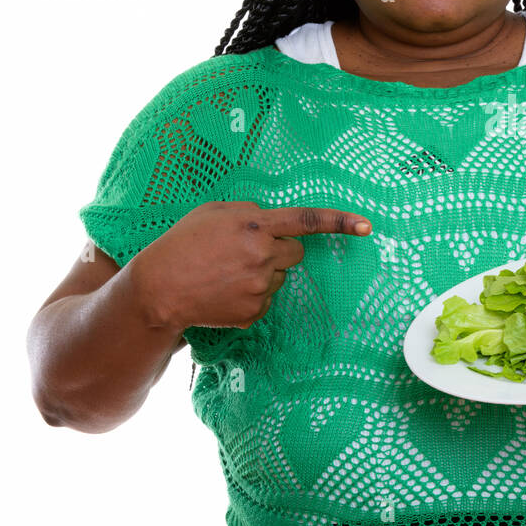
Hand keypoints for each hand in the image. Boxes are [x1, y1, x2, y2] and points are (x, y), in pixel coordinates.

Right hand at [131, 201, 372, 331]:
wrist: (159, 289)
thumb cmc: (181, 244)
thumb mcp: (213, 213)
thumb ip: (248, 214)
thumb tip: (270, 222)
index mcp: (254, 225)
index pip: (306, 221)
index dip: (339, 222)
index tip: (367, 226)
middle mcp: (263, 256)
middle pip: (294, 252)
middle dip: (278, 250)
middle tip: (244, 253)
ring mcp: (260, 287)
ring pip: (279, 277)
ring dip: (262, 273)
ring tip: (225, 273)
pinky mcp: (255, 312)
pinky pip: (266, 300)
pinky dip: (250, 296)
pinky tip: (223, 292)